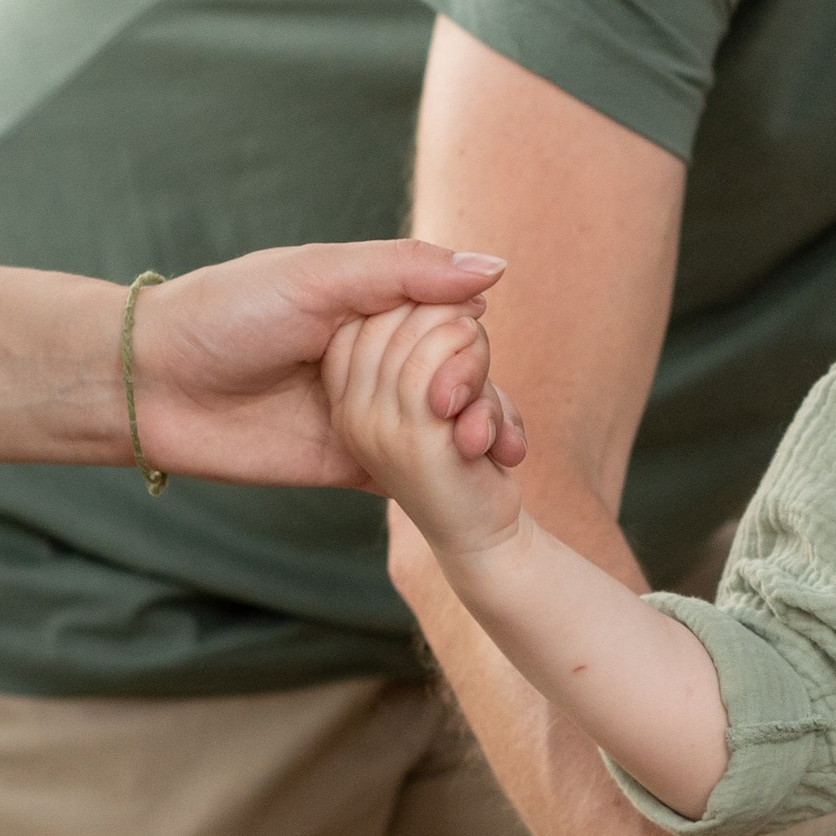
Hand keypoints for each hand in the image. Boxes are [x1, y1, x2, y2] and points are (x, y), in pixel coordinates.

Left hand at [134, 243, 528, 488]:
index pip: (455, 320)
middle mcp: (381, 356)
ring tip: (493, 452)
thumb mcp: (317, 276)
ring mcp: (373, 413)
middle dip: (480, 393)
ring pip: (452, 425)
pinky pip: (421, 474)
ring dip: (482, 434)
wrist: (154, 386)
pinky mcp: (360, 465)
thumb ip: (404, 271)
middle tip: (471, 416)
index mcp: (375, 304)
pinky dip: (456, 478)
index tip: (464, 361)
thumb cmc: (226, 313)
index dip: (469, 343)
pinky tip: (483, 478)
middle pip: (461, 373)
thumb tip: (495, 270)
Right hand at [321, 304, 526, 556]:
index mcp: (346, 396)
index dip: (425, 307)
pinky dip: (475, 375)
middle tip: (480, 361)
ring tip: (488, 395)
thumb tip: (469, 293)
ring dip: (472, 351)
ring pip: (422, 340)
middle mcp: (352, 410)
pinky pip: (437, 374)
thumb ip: (432, 357)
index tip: (463, 331)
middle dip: (451, 320)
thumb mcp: (441, 400)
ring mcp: (376, 425)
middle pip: (395, 318)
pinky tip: (489, 420)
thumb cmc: (464, 465)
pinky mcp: (413, 441)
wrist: (481, 541)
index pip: (371, 317)